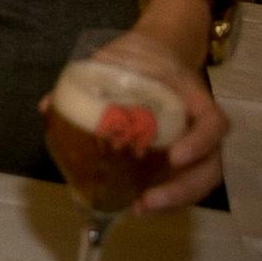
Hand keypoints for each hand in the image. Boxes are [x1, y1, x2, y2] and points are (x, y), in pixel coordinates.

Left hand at [39, 25, 227, 213]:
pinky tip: (134, 203)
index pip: (213, 123)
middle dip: (182, 189)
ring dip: (173, 200)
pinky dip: (163, 195)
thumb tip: (48, 106)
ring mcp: (195, 145)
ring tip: (138, 208)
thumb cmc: (141, 57)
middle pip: (210, 165)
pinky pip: (181, 180)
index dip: (199, 143)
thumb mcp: (120, 58)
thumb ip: (89, 76)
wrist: (159, 52)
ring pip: (200, 180)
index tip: (174, 156)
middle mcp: (200, 126)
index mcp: (194, 98)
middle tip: (148, 199)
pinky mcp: (181, 157)